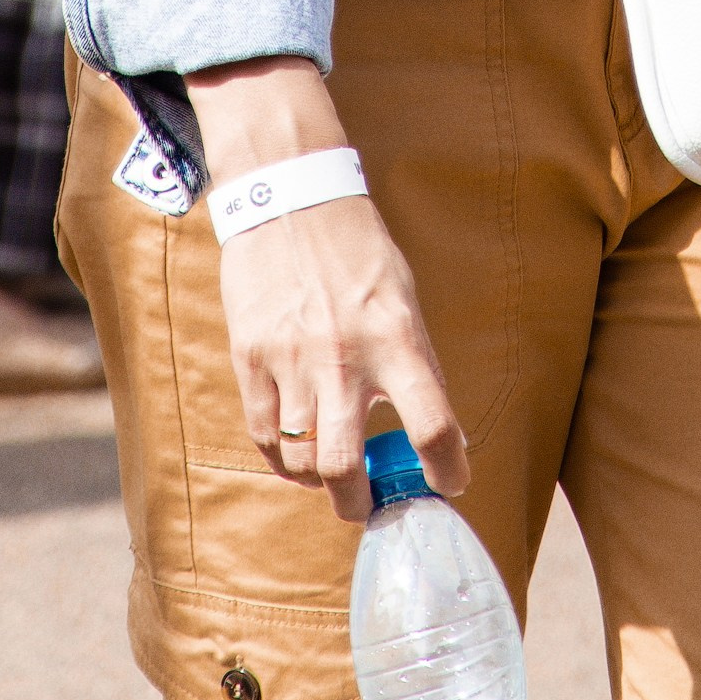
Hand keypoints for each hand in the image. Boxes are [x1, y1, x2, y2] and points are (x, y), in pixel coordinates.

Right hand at [190, 55, 465, 521]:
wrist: (289, 195)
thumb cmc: (356, 248)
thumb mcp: (402, 296)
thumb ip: (415, 363)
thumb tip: (436, 432)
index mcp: (396, 335)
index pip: (432, 424)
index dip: (448, 470)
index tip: (450, 484)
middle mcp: (344, 355)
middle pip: (347, 467)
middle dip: (360, 503)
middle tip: (368, 505)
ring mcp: (291, 360)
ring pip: (303, 459)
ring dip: (320, 477)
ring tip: (331, 468)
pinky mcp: (250, 358)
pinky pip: (265, 435)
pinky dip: (283, 455)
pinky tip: (297, 448)